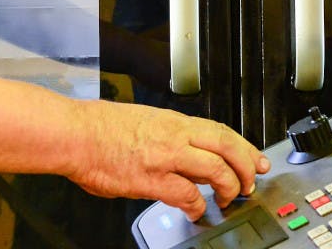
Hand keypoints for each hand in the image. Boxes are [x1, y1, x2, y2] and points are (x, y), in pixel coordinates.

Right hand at [65, 99, 270, 219]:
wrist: (75, 134)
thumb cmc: (100, 127)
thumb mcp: (144, 121)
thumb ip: (168, 136)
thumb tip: (186, 154)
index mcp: (174, 121)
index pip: (221, 131)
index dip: (244, 146)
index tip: (256, 158)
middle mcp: (175, 135)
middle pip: (228, 146)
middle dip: (247, 166)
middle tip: (251, 182)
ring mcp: (165, 157)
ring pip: (216, 169)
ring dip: (228, 187)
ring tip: (227, 198)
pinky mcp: (151, 179)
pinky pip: (187, 194)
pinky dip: (197, 205)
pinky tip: (195, 210)